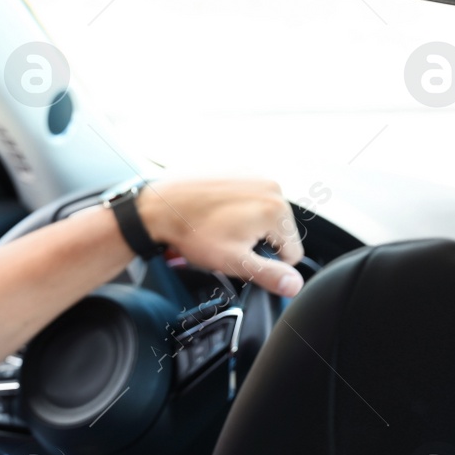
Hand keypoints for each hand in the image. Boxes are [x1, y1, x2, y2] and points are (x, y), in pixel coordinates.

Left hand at [131, 178, 304, 297]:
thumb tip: (295, 285)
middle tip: (228, 241)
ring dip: (248, 223)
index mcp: (277, 209)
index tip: (243, 256)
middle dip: (258, 241)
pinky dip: (238, 206)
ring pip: (264, 213)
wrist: (159, 205)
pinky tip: (216, 212)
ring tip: (220, 227)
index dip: (268, 263)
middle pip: (279, 231)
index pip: (292, 253)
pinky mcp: (238, 169)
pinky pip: (249, 197)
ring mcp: (254, 174)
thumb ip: (269, 275)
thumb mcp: (234, 261)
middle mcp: (271, 186)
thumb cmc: (193, 232)